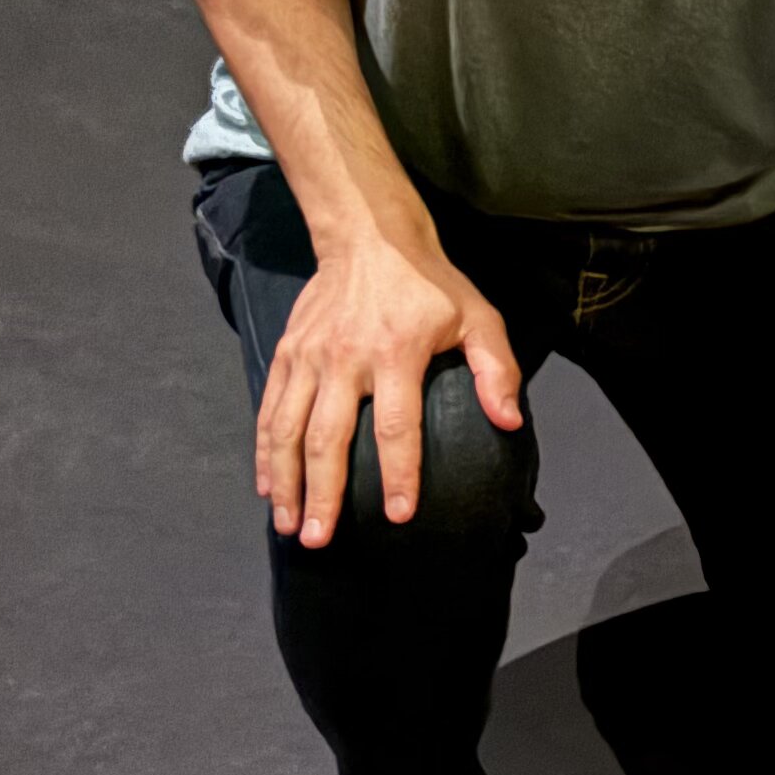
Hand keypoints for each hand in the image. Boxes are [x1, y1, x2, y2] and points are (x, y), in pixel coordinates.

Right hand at [256, 234, 521, 545]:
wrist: (368, 236)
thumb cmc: (429, 284)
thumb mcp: (477, 316)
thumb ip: (496, 369)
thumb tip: (509, 421)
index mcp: (396, 353)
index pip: (396, 425)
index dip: (399, 473)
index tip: (398, 514)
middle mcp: (345, 359)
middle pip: (328, 438)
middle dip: (324, 494)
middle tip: (322, 539)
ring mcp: (309, 358)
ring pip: (289, 430)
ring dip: (286, 483)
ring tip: (291, 526)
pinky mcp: (286, 354)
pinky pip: (269, 410)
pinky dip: (265, 452)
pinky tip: (268, 487)